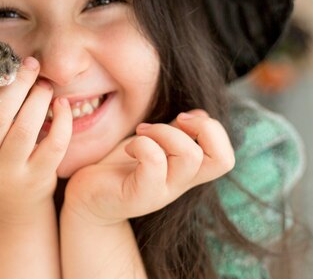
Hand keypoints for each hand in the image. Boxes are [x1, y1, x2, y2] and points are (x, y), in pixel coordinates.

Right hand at [0, 54, 72, 222]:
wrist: (9, 204)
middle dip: (16, 83)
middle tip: (30, 63)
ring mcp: (8, 170)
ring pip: (24, 129)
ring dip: (38, 98)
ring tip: (44, 84)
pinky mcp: (36, 176)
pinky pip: (53, 146)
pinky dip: (61, 121)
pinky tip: (62, 104)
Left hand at [63, 110, 234, 224]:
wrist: (86, 197)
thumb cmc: (119, 166)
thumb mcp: (153, 143)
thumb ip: (176, 132)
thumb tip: (201, 114)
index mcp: (186, 172)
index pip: (225, 158)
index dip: (213, 131)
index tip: (182, 119)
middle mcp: (179, 184)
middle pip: (220, 159)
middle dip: (198, 127)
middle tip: (170, 122)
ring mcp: (161, 192)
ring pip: (190, 156)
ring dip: (164, 131)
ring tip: (142, 133)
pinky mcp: (138, 195)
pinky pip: (154, 162)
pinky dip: (143, 144)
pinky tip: (129, 149)